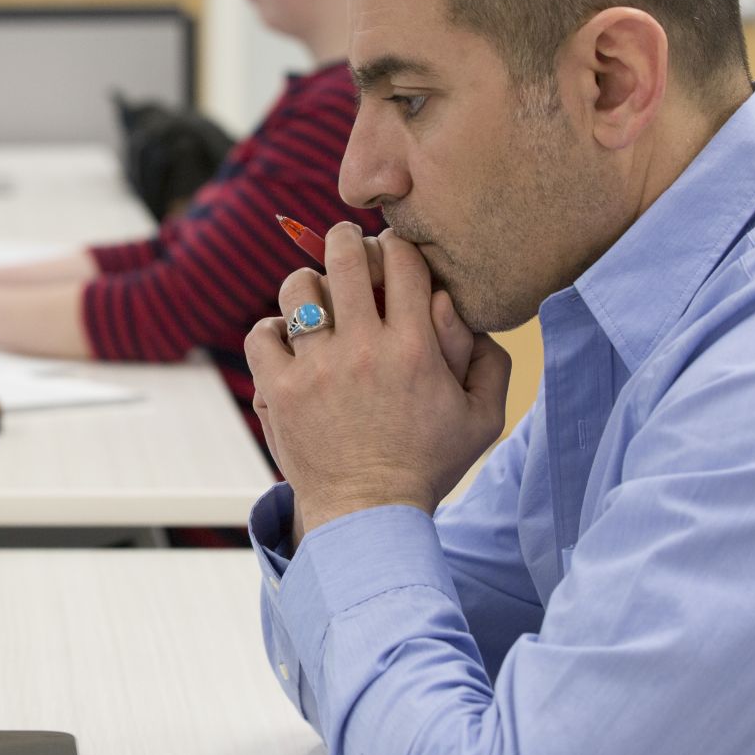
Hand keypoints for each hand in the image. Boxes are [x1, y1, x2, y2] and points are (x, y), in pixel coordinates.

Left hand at [246, 222, 510, 541]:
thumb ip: (492, 362)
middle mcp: (364, 350)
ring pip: (298, 287)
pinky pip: (262, 333)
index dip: (396, 245)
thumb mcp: (482, 420)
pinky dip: (271, 330)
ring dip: (305, 283)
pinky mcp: (279, 390)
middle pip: (346, 257)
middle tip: (345, 243)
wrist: (369, 515)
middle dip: (345, 238)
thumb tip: (472, 313)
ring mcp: (317, 369)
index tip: (391, 252)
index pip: (402, 260)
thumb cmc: (427, 466)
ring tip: (314, 295)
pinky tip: (287, 340)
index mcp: (414, 348)